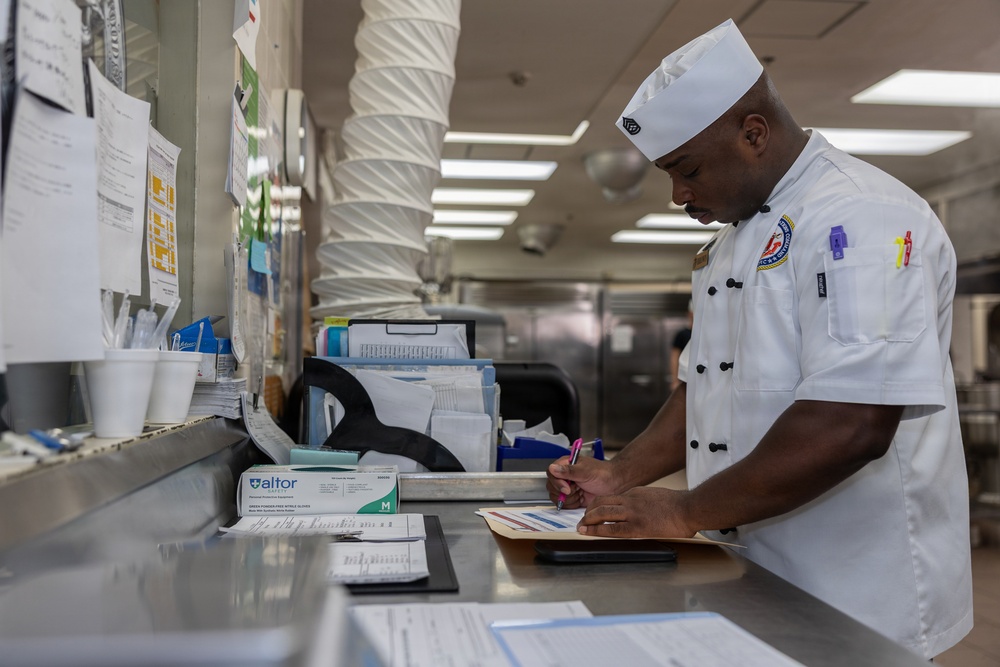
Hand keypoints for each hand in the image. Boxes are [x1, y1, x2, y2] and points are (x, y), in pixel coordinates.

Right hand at [546, 455, 617, 508]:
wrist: (614, 485)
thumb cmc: (602, 474)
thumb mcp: (585, 470)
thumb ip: (568, 470)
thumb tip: (553, 468)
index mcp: (565, 464)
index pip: (551, 473)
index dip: (557, 482)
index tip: (567, 488)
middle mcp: (564, 476)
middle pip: (551, 487)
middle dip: (564, 492)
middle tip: (577, 490)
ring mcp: (567, 487)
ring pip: (556, 497)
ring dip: (569, 498)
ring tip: (580, 492)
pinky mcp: (571, 498)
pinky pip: (563, 504)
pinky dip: (572, 504)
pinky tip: (581, 498)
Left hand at [577, 487, 694, 537]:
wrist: (688, 507)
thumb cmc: (677, 505)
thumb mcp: (654, 497)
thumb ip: (642, 502)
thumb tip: (638, 512)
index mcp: (635, 493)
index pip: (610, 498)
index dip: (597, 505)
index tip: (592, 512)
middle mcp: (630, 500)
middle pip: (601, 502)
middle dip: (588, 512)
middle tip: (582, 520)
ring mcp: (632, 512)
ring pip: (602, 512)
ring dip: (588, 520)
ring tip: (581, 527)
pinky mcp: (637, 526)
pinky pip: (612, 528)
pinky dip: (597, 531)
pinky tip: (590, 533)